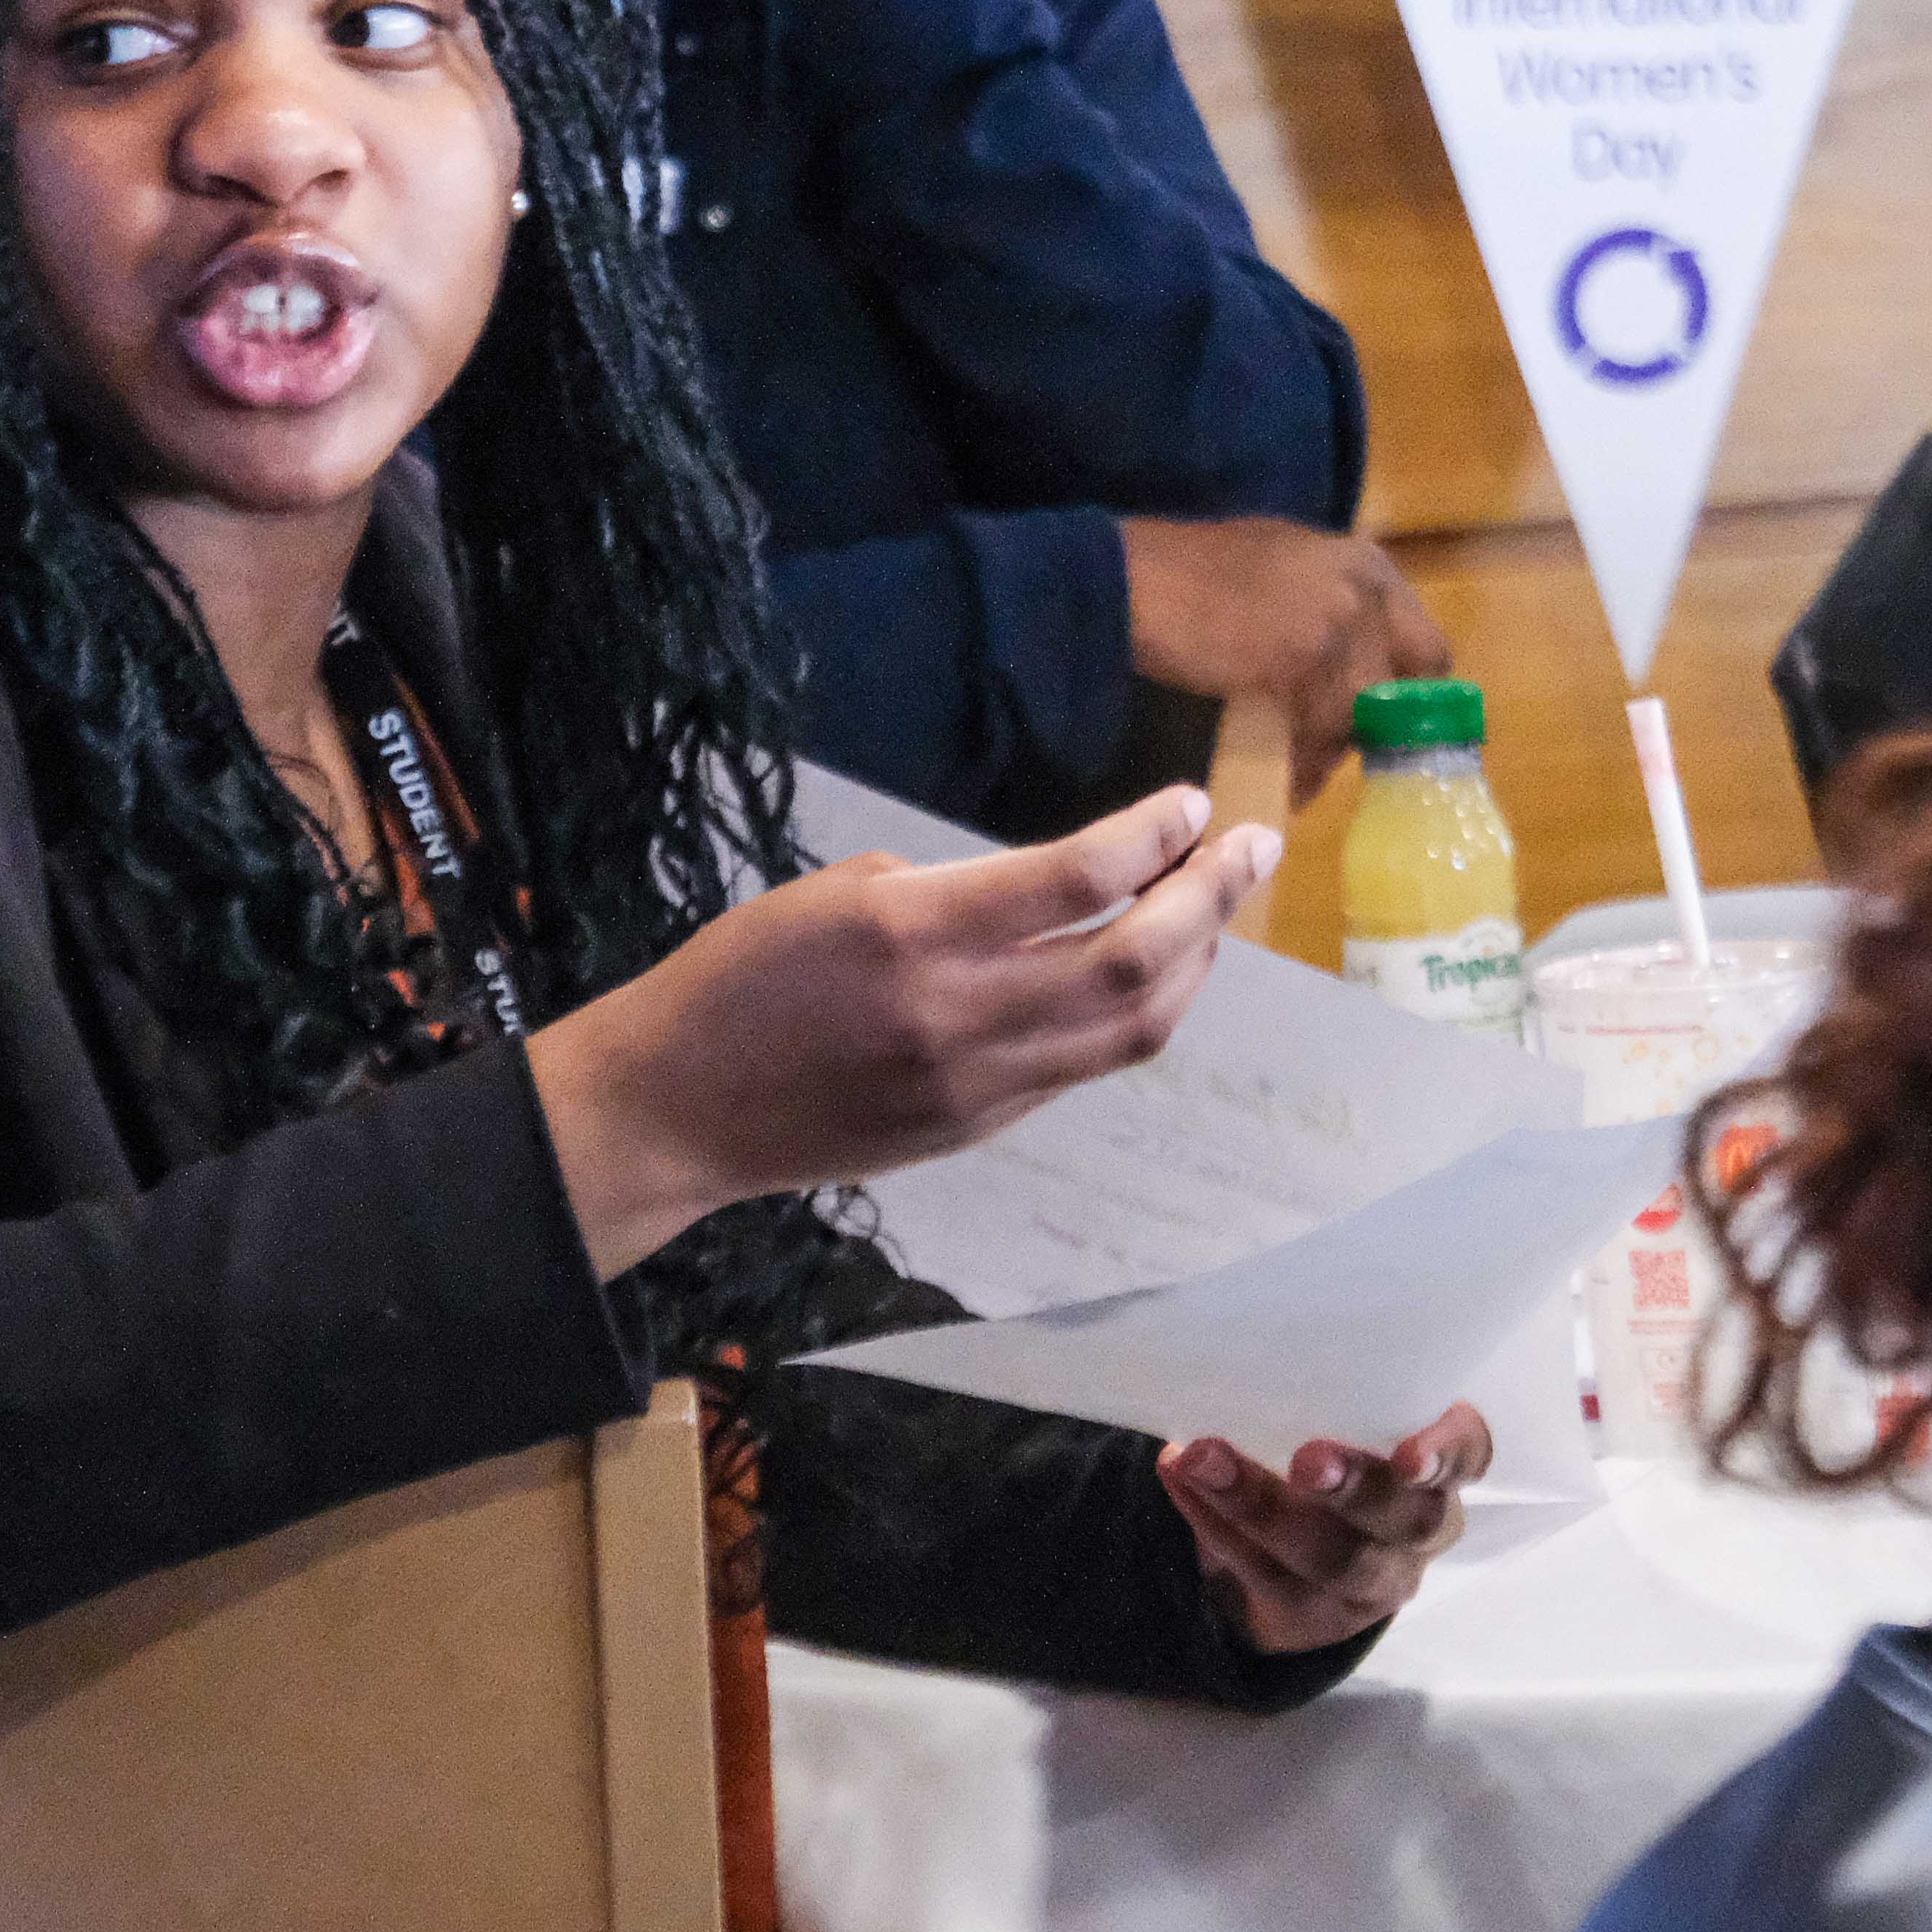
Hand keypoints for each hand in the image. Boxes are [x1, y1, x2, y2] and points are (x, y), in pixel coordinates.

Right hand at [528, 785, 1281, 1276]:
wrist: (681, 1106)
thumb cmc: (742, 976)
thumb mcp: (836, 893)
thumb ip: (955, 892)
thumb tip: (1064, 886)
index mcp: (911, 934)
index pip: (1077, 881)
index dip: (1155, 838)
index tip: (1193, 805)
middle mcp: (957, 1015)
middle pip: (1134, 965)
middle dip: (1211, 900)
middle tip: (1250, 849)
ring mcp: (975, 1084)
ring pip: (1131, 1030)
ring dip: (1192, 963)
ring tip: (1214, 910)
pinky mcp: (978, 1126)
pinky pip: (1085, 1067)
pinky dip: (1133, 1013)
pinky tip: (1148, 971)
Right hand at [1118, 515, 1454, 806]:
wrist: (1132, 582)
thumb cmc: (1189, 573)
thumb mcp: (1282, 567)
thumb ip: (1327, 601)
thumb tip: (1353, 660)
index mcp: (1366, 563)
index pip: (1426, 649)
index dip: (1405, 697)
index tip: (1381, 728)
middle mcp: (1365, 589)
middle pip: (1405, 688)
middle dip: (1378, 727)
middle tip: (1340, 753)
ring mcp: (1337, 624)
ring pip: (1359, 717)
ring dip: (1331, 754)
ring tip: (1300, 776)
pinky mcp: (1302, 662)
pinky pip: (1319, 735)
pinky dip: (1304, 766)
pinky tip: (1283, 780)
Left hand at [1157, 1402, 1490, 1654]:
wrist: (1296, 1561)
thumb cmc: (1329, 1455)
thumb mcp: (1340, 1422)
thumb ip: (1320, 1395)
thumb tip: (1242, 1342)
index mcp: (1438, 1471)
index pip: (1470, 1453)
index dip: (1447, 1451)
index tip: (1411, 1452)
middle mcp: (1419, 1530)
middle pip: (1404, 1518)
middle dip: (1354, 1488)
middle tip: (1306, 1461)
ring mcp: (1371, 1581)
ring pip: (1331, 1557)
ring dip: (1258, 1504)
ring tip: (1199, 1459)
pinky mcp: (1314, 1616)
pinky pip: (1265, 1575)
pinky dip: (1213, 1522)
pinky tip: (1180, 1480)